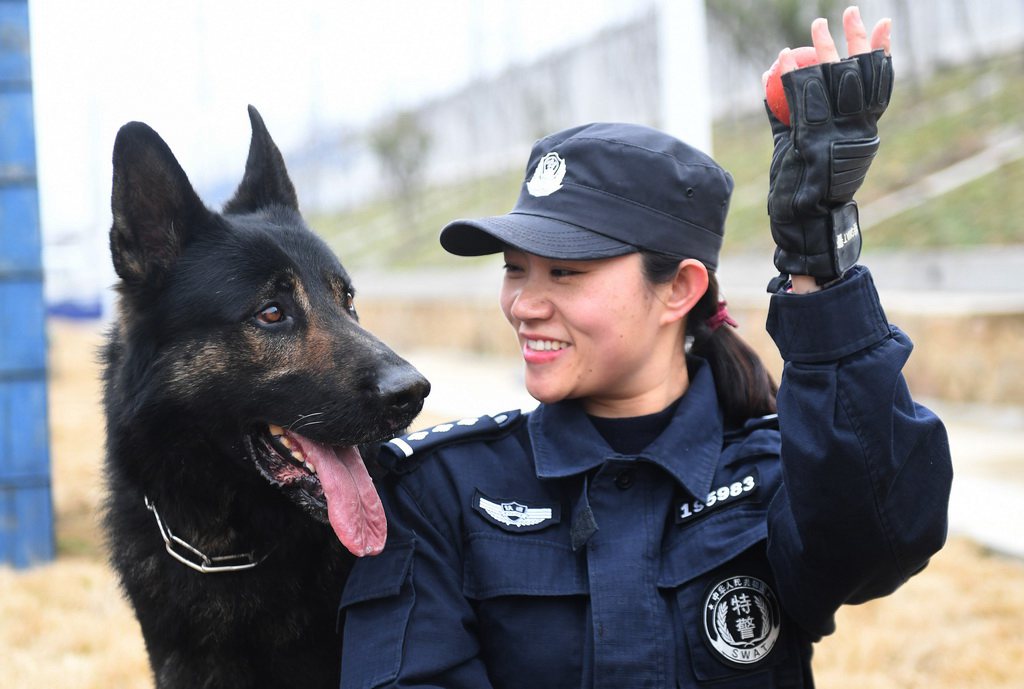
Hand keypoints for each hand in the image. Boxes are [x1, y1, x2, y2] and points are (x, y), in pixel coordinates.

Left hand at [764, 6, 893, 291]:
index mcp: (864, 133)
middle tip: (850, 12)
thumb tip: (786, 86)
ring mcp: (835, 136)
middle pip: (861, 75)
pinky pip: (800, 102)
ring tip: (816, 25)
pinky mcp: (811, 143)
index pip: (878, 86)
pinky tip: (781, 59)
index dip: (881, 53)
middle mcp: (856, 132)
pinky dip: (789, 78)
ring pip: (834, 82)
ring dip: (824, 49)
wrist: (803, 225)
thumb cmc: (805, 191)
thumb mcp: (807, 149)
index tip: (884, 25)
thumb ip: (798, 119)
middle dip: (857, 39)